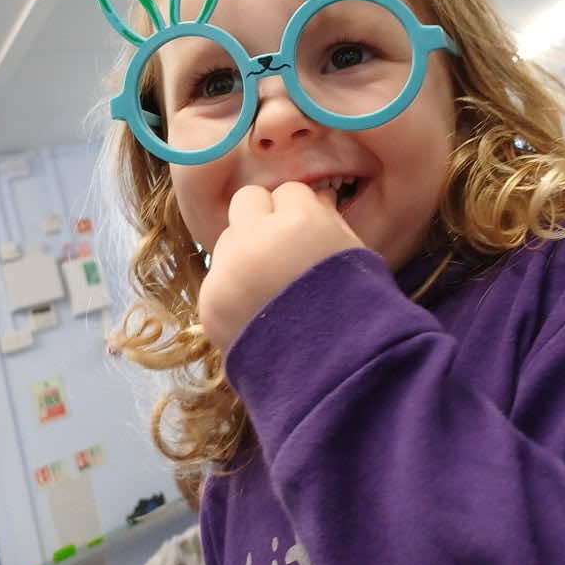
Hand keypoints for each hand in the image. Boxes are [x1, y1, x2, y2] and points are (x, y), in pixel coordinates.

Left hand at [198, 182, 364, 352]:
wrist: (333, 374)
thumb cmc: (355, 309)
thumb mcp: (352, 253)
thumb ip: (328, 219)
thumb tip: (316, 197)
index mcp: (300, 222)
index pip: (289, 191)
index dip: (301, 214)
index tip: (310, 235)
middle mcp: (257, 239)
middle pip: (247, 200)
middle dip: (264, 217)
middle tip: (283, 248)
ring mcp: (227, 271)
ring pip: (228, 237)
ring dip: (246, 252)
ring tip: (272, 287)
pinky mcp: (209, 302)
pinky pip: (218, 277)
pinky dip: (234, 288)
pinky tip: (258, 311)